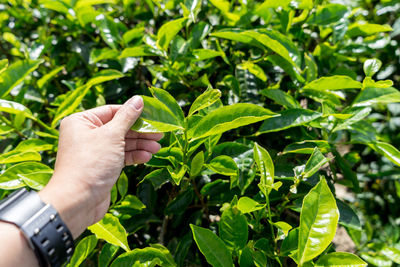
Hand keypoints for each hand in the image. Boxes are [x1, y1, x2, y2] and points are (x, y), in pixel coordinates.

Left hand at [39, 96, 161, 237]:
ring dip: (140, 145)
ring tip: (157, 148)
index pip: (112, 111)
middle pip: (119, 127)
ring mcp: (94, 151)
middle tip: (160, 134)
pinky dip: (133, 156)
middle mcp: (86, 134)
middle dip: (140, 132)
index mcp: (82, 121)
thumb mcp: (112, 135)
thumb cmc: (91, 163)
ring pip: (122, 143)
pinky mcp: (102, 166)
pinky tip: (147, 157)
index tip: (153, 116)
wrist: (77, 201)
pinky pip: (120, 156)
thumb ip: (127, 117)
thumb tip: (139, 99)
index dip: (133, 113)